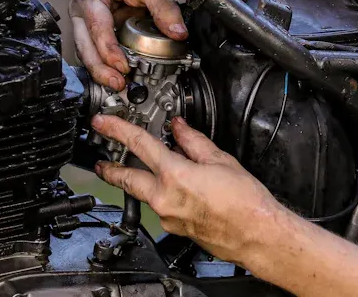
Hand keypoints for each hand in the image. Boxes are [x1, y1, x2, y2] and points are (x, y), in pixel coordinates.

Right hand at [69, 0, 187, 89]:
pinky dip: (105, 66)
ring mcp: (84, 24)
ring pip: (86, 53)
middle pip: (85, 47)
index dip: (108, 50)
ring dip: (101, 71)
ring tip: (120, 85)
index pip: (96, 28)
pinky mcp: (92, 33)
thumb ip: (162, 6)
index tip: (122, 66)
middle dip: (101, 69)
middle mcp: (81, 12)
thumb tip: (177, 31)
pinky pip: (94, 53)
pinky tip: (117, 76)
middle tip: (119, 84)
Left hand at [91, 114, 292, 265]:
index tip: (103, 123)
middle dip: (110, 168)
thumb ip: (194, 142)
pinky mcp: (175, 228)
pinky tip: (171, 188)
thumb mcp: (221, 161)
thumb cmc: (245, 202)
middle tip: (101, 160)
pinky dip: (160, 194)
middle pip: (127, 178)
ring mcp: (167, 217)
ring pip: (142, 194)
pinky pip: (160, 207)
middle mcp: (164, 198)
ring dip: (136, 181)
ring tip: (133, 171)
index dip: (118, 130)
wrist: (256, 235)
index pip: (139, 144)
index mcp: (175, 175)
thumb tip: (179, 128)